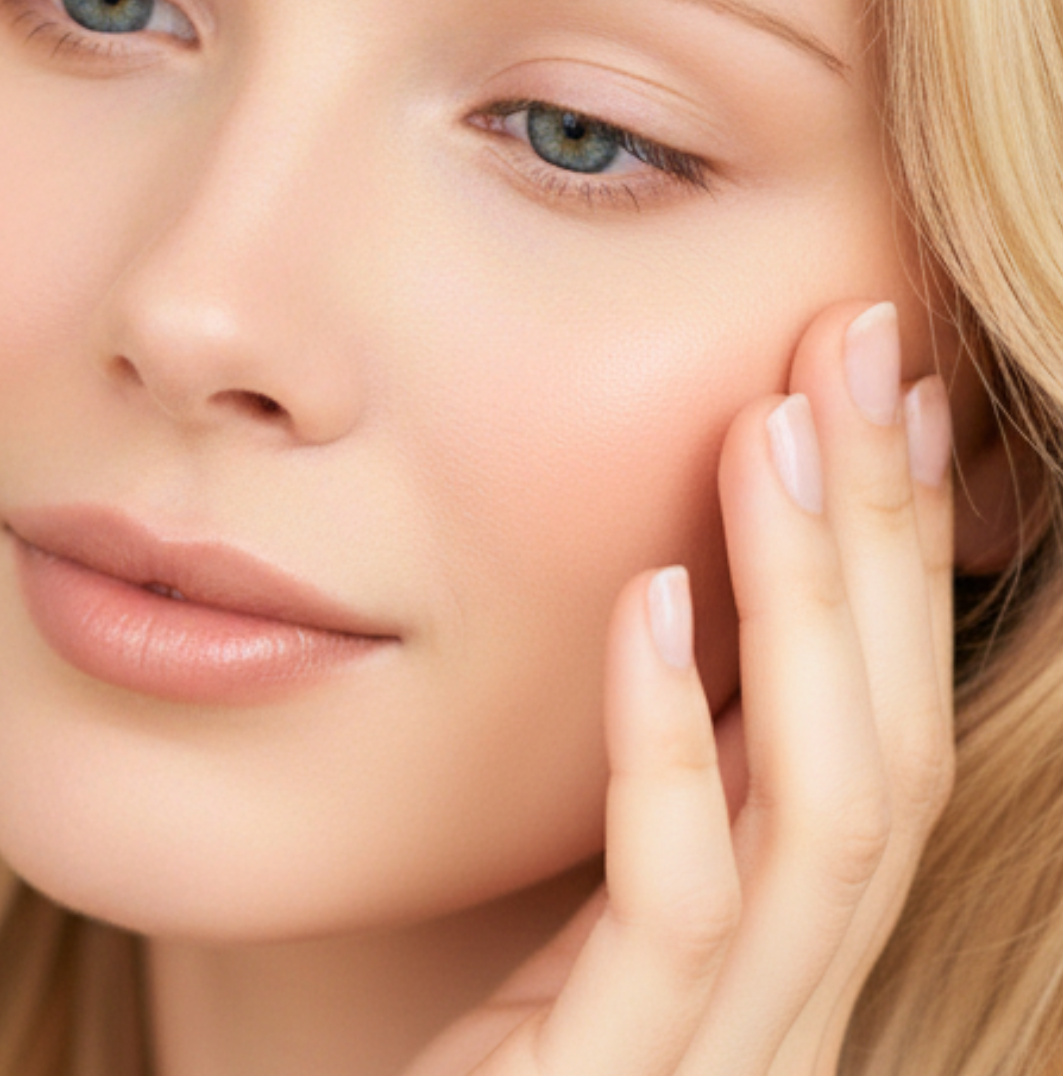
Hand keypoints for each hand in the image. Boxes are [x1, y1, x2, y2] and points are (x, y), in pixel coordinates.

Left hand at [407, 298, 955, 1074]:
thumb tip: (666, 604)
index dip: (894, 558)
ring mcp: (716, 1063)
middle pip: (882, 749)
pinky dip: (672, 746)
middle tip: (866, 344)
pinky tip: (648, 606)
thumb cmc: (453, 1068)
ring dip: (807, 605)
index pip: (874, 730)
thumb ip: (644, 803)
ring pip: (823, 816)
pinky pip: (674, 911)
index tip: (888, 386)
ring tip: (778, 427)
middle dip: (883, 541)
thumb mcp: (566, 921)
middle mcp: (783, 1013)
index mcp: (773, 958)